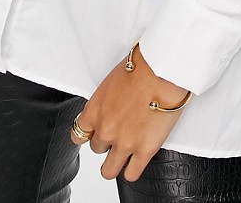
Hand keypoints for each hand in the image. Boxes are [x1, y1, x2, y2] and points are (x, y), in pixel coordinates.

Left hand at [70, 42, 192, 182]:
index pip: (78, 135)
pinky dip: (133, 170)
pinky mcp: (144, 150)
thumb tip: (115, 100)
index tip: (95, 133)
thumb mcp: (114, 79)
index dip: (89, 135)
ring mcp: (124, 143)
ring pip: (108, 170)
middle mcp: (105, 130)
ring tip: (127, 153)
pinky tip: (138, 159)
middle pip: (97, 149)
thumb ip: (108, 98)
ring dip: (116, 162)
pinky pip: (131, 174)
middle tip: (122, 131)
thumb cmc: (143, 66)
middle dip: (108, 141)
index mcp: (95, 110)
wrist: (162, 70)